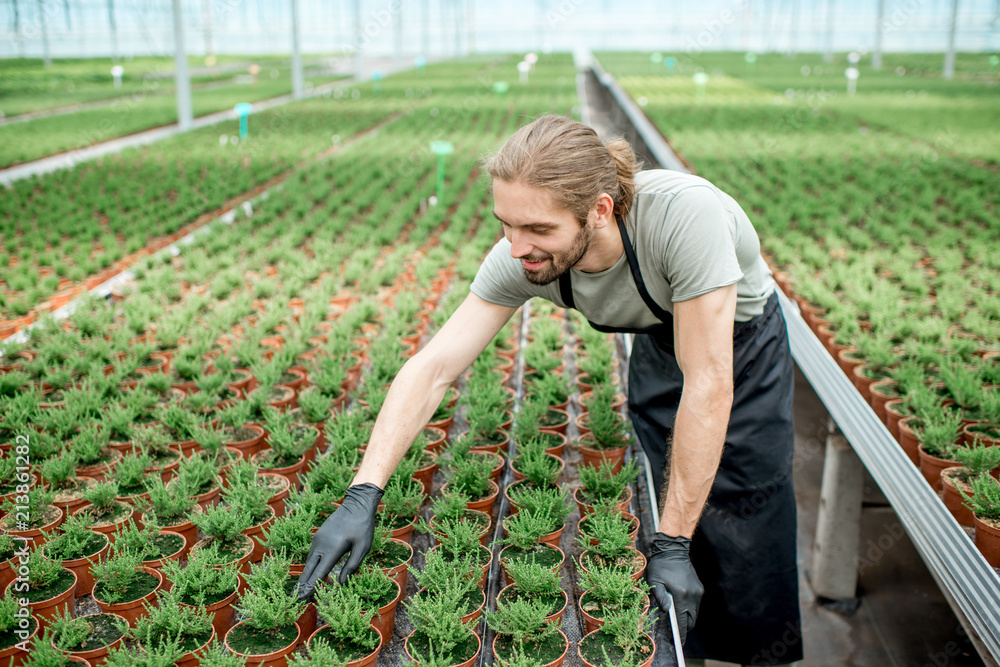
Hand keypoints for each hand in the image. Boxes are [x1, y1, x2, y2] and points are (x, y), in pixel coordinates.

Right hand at [295, 482, 383, 599]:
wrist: (357, 503)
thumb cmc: (363, 526)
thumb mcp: (363, 547)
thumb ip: (352, 565)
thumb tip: (342, 583)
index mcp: (333, 548)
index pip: (319, 572)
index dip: (311, 587)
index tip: (302, 598)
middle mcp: (321, 544)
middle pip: (309, 569)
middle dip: (302, 585)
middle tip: (295, 600)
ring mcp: (318, 539)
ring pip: (309, 562)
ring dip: (305, 577)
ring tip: (301, 591)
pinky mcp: (318, 536)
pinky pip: (312, 554)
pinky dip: (310, 566)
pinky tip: (310, 574)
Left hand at [646, 532, 703, 644]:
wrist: (673, 551)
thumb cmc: (661, 566)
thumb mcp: (654, 581)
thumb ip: (660, 597)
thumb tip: (666, 611)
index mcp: (681, 595)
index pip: (682, 620)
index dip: (680, 632)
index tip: (677, 641)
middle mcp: (692, 595)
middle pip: (691, 620)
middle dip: (684, 627)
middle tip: (675, 631)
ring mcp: (697, 592)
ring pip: (694, 613)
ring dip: (687, 618)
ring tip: (676, 619)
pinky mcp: (699, 589)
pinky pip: (695, 604)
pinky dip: (689, 608)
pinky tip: (680, 606)